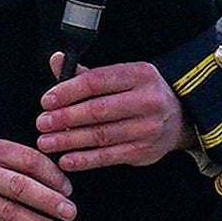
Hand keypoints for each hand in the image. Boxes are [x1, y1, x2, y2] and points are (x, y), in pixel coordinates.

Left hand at [36, 58, 181, 174]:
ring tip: (46, 142)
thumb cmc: (140, 94)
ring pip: (101, 135)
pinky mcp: (144, 151)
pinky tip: (66, 160)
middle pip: (98, 110)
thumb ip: (87, 73)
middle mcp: (147, 100)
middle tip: (42, 123)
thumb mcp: (121, 77)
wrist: (179, 117)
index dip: (68, 91)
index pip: (97, 81)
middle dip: (65, 118)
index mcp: (139, 75)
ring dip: (69, 141)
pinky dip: (85, 160)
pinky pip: (109, 157)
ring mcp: (147, 128)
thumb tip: (57, 60)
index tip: (46, 101)